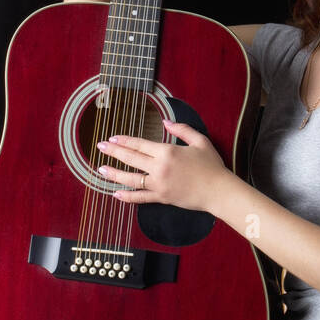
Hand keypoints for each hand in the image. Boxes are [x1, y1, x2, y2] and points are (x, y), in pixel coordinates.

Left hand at [96, 119, 228, 213]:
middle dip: (113, 152)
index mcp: (167, 152)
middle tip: (100, 147)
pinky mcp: (161, 197)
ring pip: (131, 179)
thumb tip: (166, 121)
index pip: (140, 145)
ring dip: (114, 174)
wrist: (219, 191)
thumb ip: (182, 129)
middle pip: (131, 159)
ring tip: (101, 169)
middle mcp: (159, 168)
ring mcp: (159, 184)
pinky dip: (127, 196)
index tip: (112, 138)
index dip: (124, 141)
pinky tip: (116, 193)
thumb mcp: (200, 141)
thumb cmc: (212, 166)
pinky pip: (140, 197)